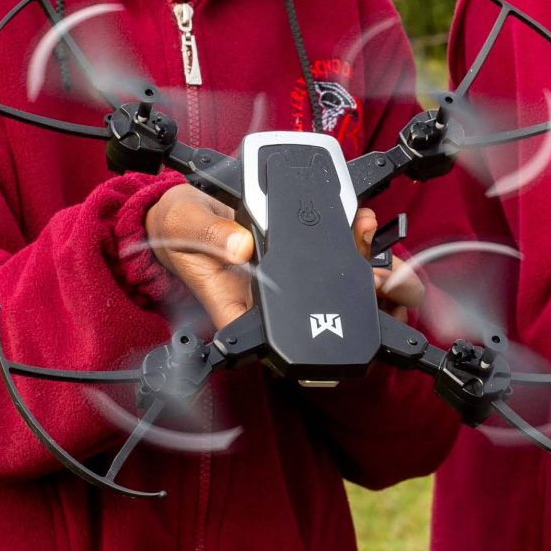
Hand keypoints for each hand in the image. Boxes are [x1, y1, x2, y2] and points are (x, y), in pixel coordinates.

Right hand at [146, 189, 423, 328]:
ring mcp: (281, 278)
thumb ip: (210, 235)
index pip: (278, 339)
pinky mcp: (291, 254)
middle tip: (374, 276)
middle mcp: (264, 299)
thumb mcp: (185, 225)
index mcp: (237, 308)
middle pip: (315, 313)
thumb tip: (242, 246)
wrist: (181, 210)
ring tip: (368, 237)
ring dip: (356, 265)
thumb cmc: (177, 228)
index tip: (340, 320)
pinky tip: (359, 222)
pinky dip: (346, 239)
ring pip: (326, 284)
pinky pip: (324, 253)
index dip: (314, 334)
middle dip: (351, 299)